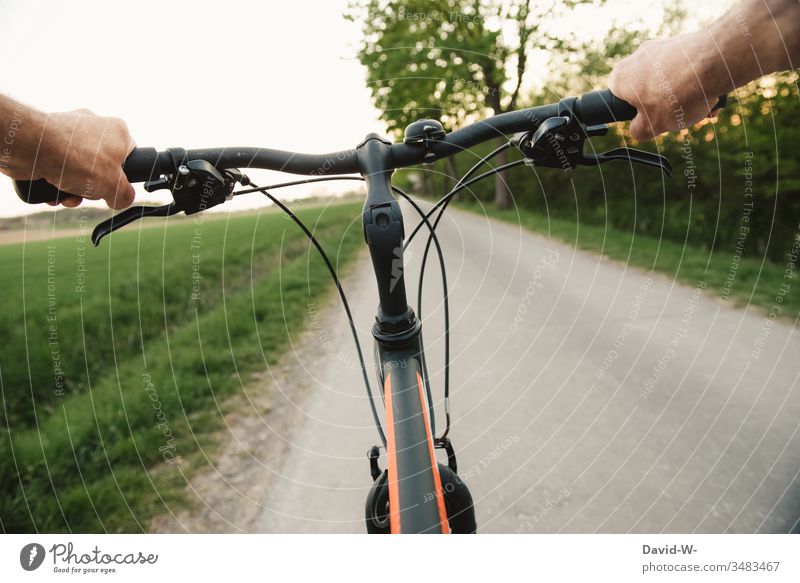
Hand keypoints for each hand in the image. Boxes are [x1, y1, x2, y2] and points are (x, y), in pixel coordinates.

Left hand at [1, 105, 135, 208]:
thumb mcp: (114, 186)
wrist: (32, 146)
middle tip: (89, 194)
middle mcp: (94, 125)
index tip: (114, 188)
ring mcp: (69, 131)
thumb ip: (124, 195)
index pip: (130, 156)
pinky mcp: (47, 139)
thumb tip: (122, 199)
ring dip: (75, 189)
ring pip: (79, 169)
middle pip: (102, 166)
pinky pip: (59, 165)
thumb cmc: (78, 159)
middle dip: (94, 187)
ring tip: (68, 196)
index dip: (124, 177)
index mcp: (117, 130)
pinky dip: (57, 182)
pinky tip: (53, 192)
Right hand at [608, 32, 724, 140]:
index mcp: (621, 78)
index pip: (616, 95)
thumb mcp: (652, 126)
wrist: (714, 63)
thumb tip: (638, 129)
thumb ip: (639, 130)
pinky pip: (686, 67)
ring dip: (684, 96)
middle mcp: (638, 57)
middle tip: (678, 117)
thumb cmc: (677, 96)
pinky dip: (697, 81)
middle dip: (664, 105)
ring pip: (669, 79)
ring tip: (704, 108)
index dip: (631, 110)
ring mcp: (662, 46)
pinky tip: (713, 94)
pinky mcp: (684, 41)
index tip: (646, 118)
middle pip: (646, 88)